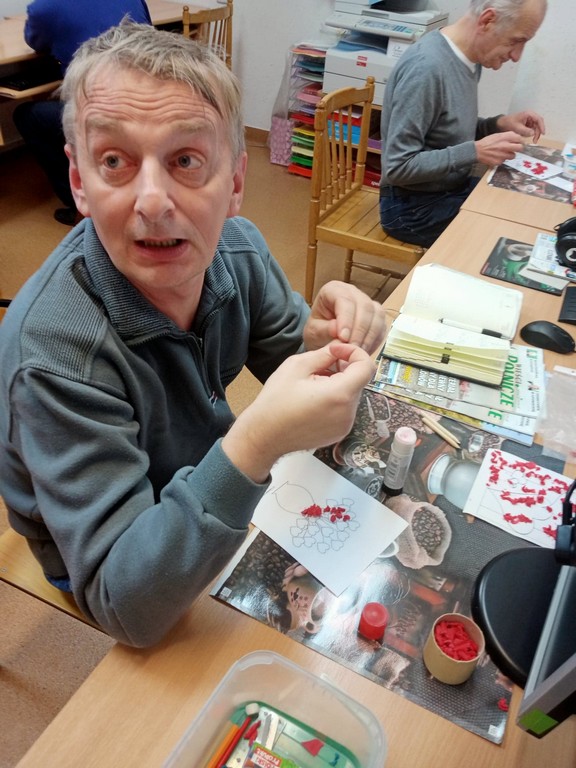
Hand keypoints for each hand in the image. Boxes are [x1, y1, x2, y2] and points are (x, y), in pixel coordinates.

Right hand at [222, 341, 375, 481]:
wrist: (265, 436)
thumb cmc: (275, 402)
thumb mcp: (297, 366)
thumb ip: (324, 354)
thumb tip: (339, 348)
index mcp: (340, 394)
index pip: (367, 367)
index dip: (354, 353)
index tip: (336, 352)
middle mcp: (348, 412)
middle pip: (359, 380)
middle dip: (343, 369)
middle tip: (317, 368)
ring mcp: (345, 425)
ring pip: (352, 394)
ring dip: (338, 384)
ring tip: (312, 386)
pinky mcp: (340, 433)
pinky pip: (345, 408)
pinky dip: (335, 399)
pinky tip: (313, 400)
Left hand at [303, 280, 386, 353]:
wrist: (324, 338)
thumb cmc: (318, 331)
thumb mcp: (314, 332)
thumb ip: (324, 330)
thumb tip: (338, 330)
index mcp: (333, 290)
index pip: (345, 300)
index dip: (346, 319)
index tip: (343, 338)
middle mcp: (353, 293)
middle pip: (365, 306)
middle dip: (359, 330)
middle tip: (352, 348)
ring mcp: (368, 303)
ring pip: (377, 315)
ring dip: (369, 336)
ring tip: (358, 352)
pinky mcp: (377, 316)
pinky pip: (382, 326)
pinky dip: (375, 340)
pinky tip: (365, 351)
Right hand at [475, 131, 525, 166]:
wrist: (477, 151)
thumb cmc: (487, 142)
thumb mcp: (498, 135)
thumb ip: (508, 136)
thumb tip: (517, 138)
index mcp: (506, 137)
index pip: (520, 138)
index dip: (520, 141)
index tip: (518, 142)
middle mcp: (506, 145)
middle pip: (520, 148)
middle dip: (519, 148)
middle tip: (515, 148)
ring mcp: (503, 154)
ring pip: (513, 156)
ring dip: (510, 154)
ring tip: (503, 153)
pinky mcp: (499, 162)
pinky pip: (505, 161)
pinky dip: (502, 159)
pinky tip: (497, 156)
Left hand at [496, 111, 545, 142]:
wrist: (503, 123)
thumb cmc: (509, 123)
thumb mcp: (517, 127)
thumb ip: (525, 130)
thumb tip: (533, 133)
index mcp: (529, 114)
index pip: (539, 119)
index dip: (542, 126)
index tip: (543, 133)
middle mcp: (531, 116)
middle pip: (538, 124)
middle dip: (537, 132)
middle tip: (535, 140)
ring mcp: (530, 120)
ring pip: (536, 128)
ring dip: (534, 134)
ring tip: (530, 139)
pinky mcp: (528, 125)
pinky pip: (532, 130)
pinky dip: (530, 134)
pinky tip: (525, 136)